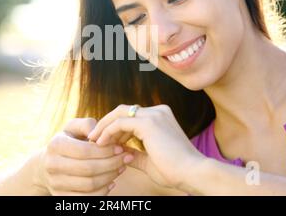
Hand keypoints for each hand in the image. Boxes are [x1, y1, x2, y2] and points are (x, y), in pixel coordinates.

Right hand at [37, 118, 132, 194]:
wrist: (49, 163)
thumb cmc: (69, 140)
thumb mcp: (74, 127)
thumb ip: (87, 124)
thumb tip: (98, 132)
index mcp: (55, 145)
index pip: (84, 150)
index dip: (105, 151)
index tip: (120, 148)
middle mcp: (51, 165)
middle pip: (88, 169)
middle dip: (112, 164)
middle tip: (126, 158)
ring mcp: (54, 183)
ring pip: (89, 185)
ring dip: (110, 177)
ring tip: (121, 168)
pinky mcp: (60, 197)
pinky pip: (86, 199)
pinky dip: (102, 192)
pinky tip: (111, 182)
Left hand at [87, 104, 203, 189]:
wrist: (192, 173)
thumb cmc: (175, 171)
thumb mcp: (150, 160)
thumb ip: (136, 153)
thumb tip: (121, 152)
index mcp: (161, 116)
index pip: (131, 116)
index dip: (115, 127)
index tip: (103, 140)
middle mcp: (158, 111)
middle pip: (123, 110)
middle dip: (106, 123)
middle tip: (93, 137)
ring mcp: (154, 114)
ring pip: (119, 113)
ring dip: (104, 127)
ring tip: (93, 140)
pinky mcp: (148, 122)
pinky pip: (120, 123)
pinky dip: (108, 132)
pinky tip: (100, 143)